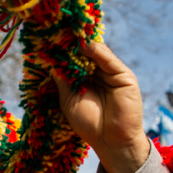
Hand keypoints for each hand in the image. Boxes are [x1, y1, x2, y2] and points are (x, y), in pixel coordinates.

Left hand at [52, 42, 150, 172]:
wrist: (111, 140)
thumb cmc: (89, 123)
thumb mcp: (68, 99)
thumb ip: (62, 79)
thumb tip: (50, 60)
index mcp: (85, 79)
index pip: (74, 59)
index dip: (63, 51)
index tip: (48, 40)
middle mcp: (98, 73)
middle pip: (85, 53)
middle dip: (71, 44)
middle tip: (56, 31)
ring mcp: (111, 73)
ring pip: (96, 53)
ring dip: (82, 44)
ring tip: (68, 35)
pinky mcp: (123, 75)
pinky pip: (109, 59)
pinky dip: (96, 51)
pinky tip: (84, 45)